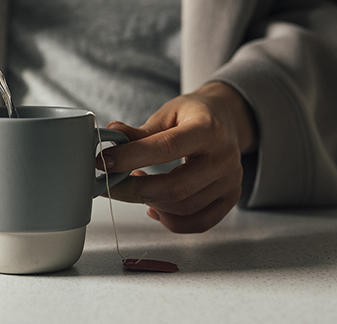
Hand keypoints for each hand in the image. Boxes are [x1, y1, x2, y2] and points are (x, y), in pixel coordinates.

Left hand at [96, 81, 256, 233]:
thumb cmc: (195, 115)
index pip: (166, 148)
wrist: (227, 119)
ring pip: (184, 208)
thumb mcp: (168, 113)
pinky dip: (171, 221)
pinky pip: (199, 223)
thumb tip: (111, 133)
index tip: (106, 162)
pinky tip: (154, 207)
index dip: (132, 157)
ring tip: (135, 185)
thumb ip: (141, 131)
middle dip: (135, 190)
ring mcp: (230, 181)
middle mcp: (224, 157)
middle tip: (111, 183)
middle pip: (176, 188)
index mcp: (208, 129)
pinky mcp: (230, 198)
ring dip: (150, 203)